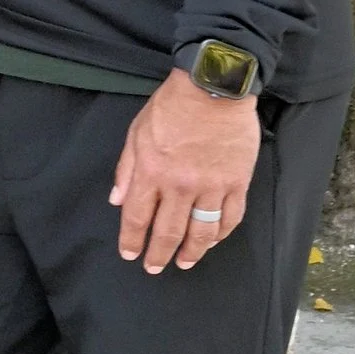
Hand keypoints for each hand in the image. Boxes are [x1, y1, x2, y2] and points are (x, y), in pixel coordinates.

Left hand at [110, 72, 260, 272]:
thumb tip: (117, 200)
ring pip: (201, 232)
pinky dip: (221, 234)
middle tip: (154, 267)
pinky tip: (213, 240)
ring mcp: (211, 186)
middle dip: (159, 254)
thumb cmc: (171, 106)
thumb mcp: (137, 132)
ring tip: (185, 262)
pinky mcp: (237, 182)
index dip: (132, 240)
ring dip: (192, 252)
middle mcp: (179, 185)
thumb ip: (126, 169)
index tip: (130, 254)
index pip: (136, 217)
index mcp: (151, 172)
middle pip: (167, 231)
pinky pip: (230, 218)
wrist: (213, 86)